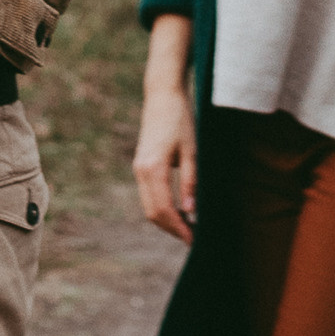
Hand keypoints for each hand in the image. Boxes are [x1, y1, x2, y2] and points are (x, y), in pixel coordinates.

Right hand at [133, 21, 196, 242]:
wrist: (163, 94)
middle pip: (153, 213)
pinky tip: (180, 208)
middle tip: (195, 237)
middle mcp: (141, 171)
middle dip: (172, 229)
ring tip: (190, 226)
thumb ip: (190, 183)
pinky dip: (162, 207)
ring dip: (167, 219)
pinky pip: (149, 194)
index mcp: (152, 169)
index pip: (163, 210)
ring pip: (149, 205)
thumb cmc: (181, 120)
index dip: (179, 229)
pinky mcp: (142, 164)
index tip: (195, 241)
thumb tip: (191, 213)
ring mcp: (139, 167)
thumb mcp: (192, 152)